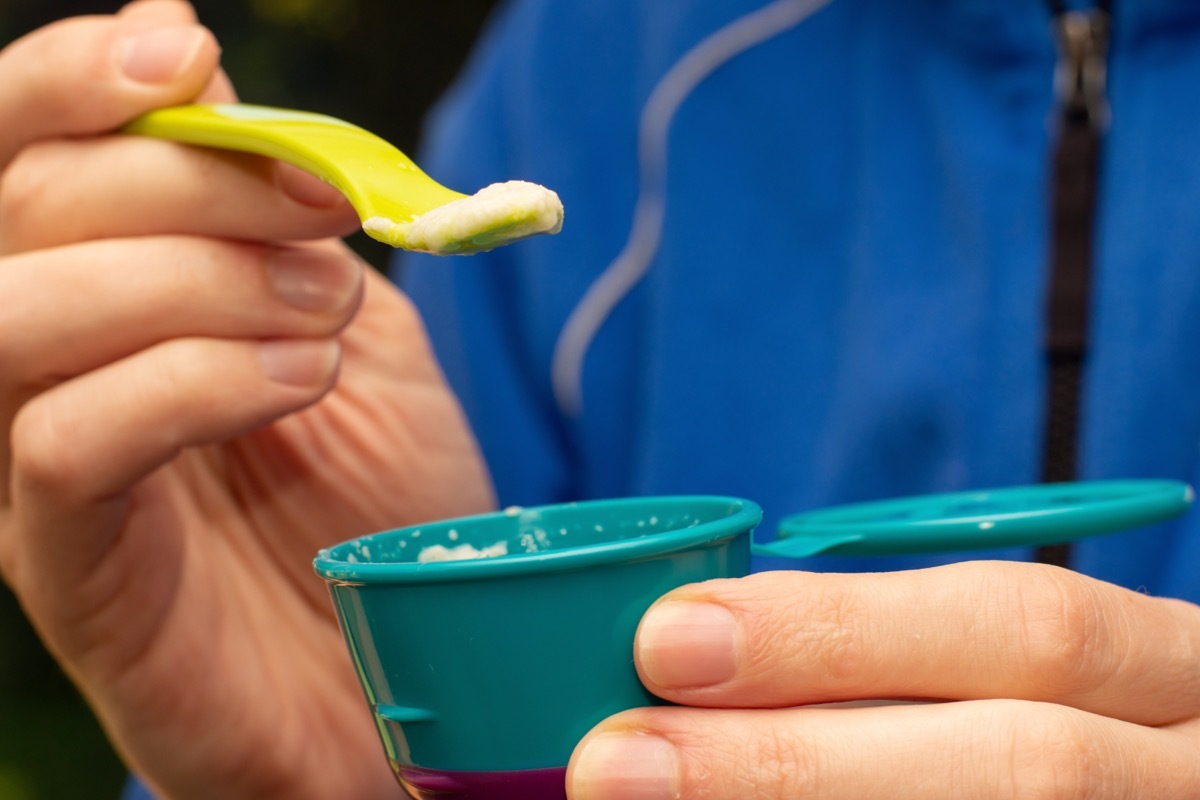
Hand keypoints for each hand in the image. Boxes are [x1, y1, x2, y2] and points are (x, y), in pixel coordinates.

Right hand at [0, 3, 493, 798]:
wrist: (414, 670)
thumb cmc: (389, 510)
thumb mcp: (368, 336)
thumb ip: (297, 226)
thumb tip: (220, 84)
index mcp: (110, 302)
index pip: (29, 157)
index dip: (76, 80)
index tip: (187, 50)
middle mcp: (47, 376)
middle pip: (26, 212)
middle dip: (189, 182)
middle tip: (326, 218)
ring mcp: (42, 479)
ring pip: (20, 316)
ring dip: (191, 278)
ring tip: (326, 306)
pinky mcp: (71, 572)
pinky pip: (67, 443)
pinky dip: (191, 381)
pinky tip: (297, 378)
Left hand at [569, 561, 1199, 797]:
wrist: (1157, 789)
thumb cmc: (1063, 723)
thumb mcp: (1032, 674)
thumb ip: (898, 656)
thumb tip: (693, 645)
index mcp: (1168, 673)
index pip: (1024, 629)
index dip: (839, 634)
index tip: (667, 638)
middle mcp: (1187, 775)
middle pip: (1020, 769)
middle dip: (795, 764)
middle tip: (615, 762)